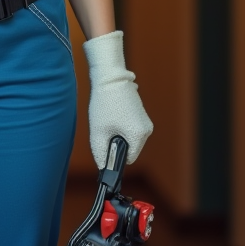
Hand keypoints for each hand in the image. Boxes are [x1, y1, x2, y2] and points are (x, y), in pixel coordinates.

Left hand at [84, 30, 153, 167]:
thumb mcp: (98, 132)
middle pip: (129, 149)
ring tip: (108, 119)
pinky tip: (112, 114)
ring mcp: (145, 121)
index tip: (104, 147)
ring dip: (117, 134)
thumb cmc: (104, 103)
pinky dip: (120, 126)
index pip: (128, 160)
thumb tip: (103, 168)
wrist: (110, 77)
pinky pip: (130, 128)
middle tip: (105, 129)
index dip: (115, 156)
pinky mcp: (141, 114)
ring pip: (129, 139)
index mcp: (139, 135)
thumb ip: (100, 154)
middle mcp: (146, 130)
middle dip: (116, 144)